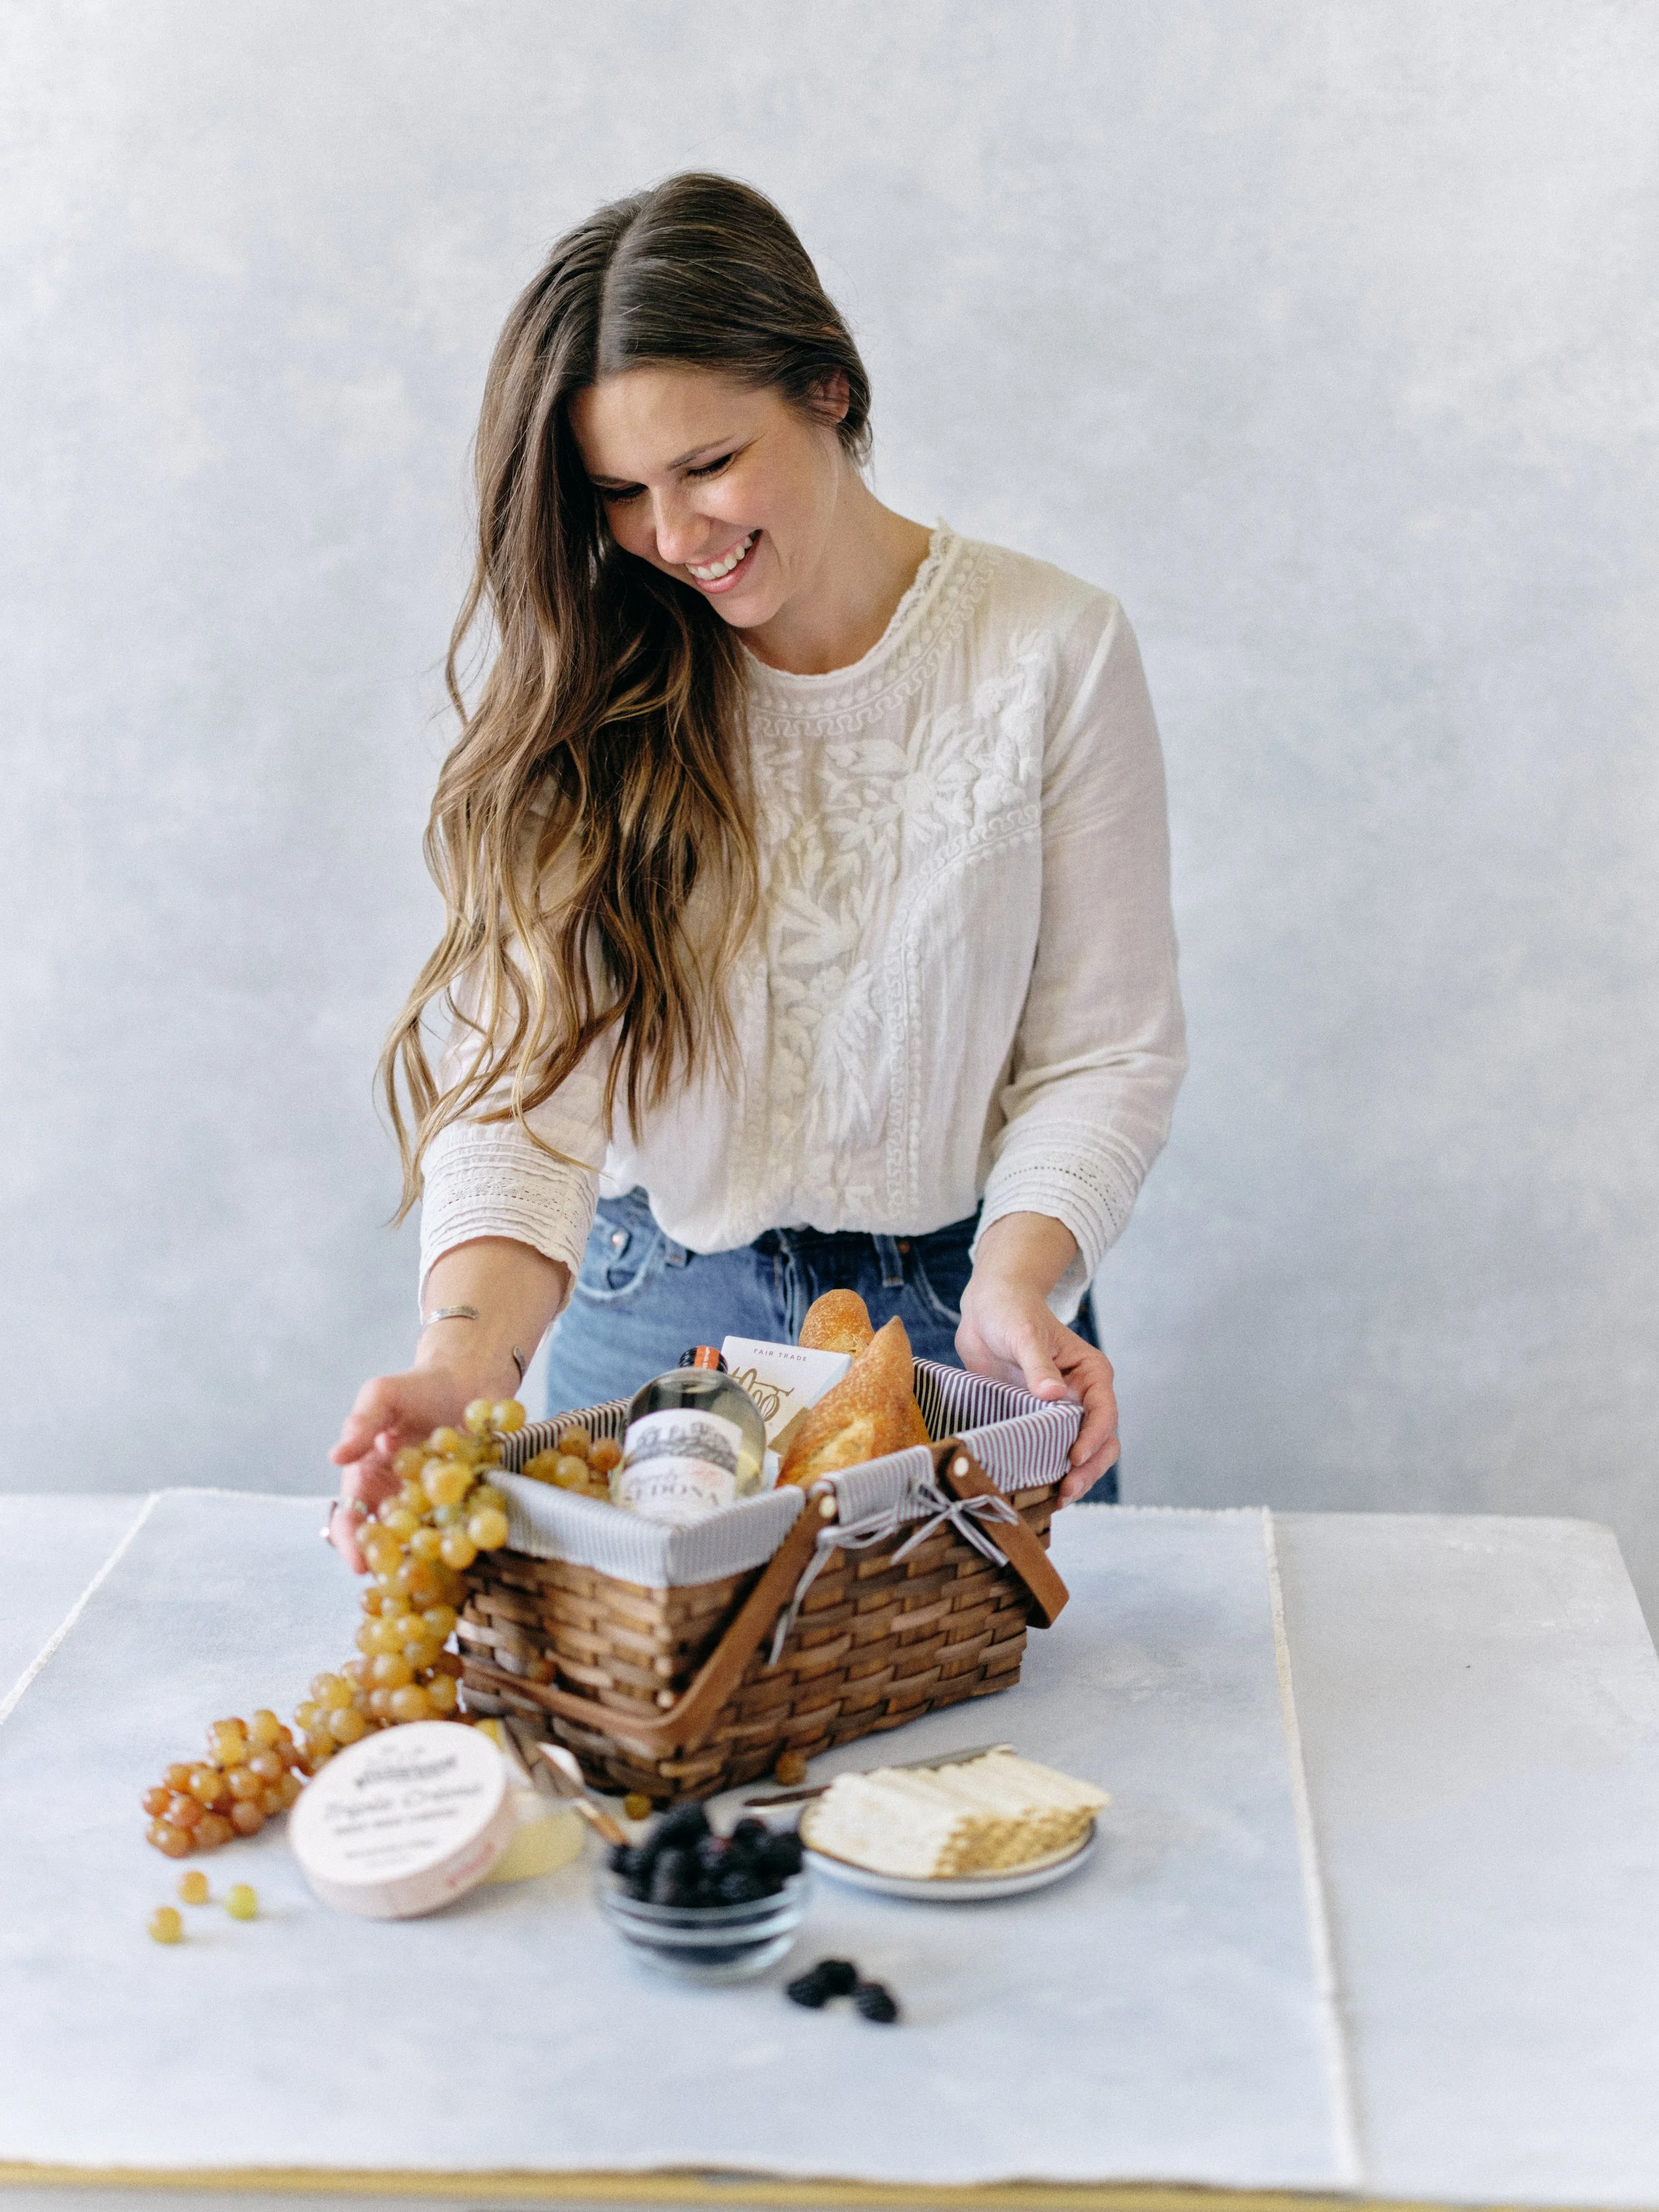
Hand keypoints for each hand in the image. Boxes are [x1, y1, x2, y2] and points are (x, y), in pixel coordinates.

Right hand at [326, 1361, 510, 1570]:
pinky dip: (465, 1538)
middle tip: (396, 1586)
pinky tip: (473, 1548)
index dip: (351, 1543)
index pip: (351, 1517)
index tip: (358, 1565)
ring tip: (433, 1578)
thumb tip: (335, 1456)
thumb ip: (360, 1423)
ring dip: (426, 1559)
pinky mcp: (468, 1499)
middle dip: (388, 1565)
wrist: (466, 1376)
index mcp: (367, 1478)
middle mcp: (397, 1498)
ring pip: (423, 1540)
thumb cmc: (416, 1386)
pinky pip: (463, 1525)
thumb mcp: (381, 1396)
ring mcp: (434, 1503)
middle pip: (385, 1540)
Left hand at [957, 1247, 1119, 1506]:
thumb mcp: (1023, 1334)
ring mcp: (1062, 1413)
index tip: (1073, 1459)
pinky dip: (1050, 1474)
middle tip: (1065, 1492)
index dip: (1093, 1439)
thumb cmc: (1009, 1312)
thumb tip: (1054, 1394)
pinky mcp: (1038, 1424)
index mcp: (1091, 1373)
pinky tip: (1037, 1493)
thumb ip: (1037, 1364)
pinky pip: (1051, 1454)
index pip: (1104, 1413)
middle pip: (1101, 1442)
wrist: (984, 1311)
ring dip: (1074, 1479)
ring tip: (1056, 1501)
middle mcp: (1083, 1397)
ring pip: (1083, 1455)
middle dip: (1089, 1470)